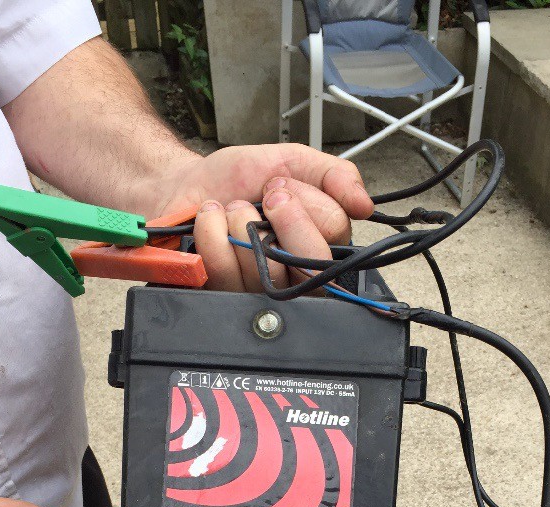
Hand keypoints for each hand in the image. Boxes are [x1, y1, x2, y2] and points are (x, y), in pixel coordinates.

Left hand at [153, 144, 373, 291]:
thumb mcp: (291, 162)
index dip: (307, 205)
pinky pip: (228, 276)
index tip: (280, 188)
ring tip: (230, 210)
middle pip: (313, 266)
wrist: (183, 186)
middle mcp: (295, 277)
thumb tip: (365, 205)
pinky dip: (212, 234)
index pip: (336, 235)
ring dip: (242, 221)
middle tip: (263, 198)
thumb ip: (333, 176)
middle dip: (283, 218)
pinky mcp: (225, 301)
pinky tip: (208, 223)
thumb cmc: (236, 179)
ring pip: (269, 270)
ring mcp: (260, 295)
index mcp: (318, 245)